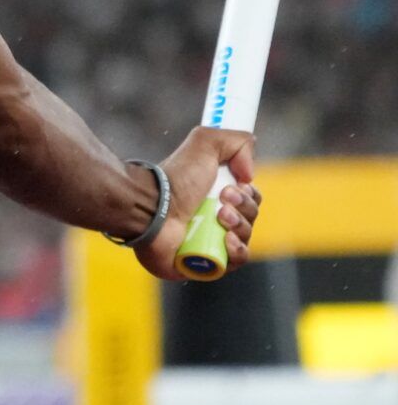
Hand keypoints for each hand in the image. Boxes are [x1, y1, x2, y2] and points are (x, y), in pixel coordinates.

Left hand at [134, 126, 262, 280]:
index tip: (237, 183)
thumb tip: (250, 171)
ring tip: (218, 215)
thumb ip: (235, 141)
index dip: (250, 193)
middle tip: (222, 198)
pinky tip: (225, 239)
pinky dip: (237, 250)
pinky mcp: (206, 263)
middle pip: (252, 216)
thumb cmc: (176, 179)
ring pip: (247, 237)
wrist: (152, 209)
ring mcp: (211, 242)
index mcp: (215, 194)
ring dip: (239, 224)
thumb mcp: (205, 143)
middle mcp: (214, 218)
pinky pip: (237, 261)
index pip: (251, 198)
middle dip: (244, 206)